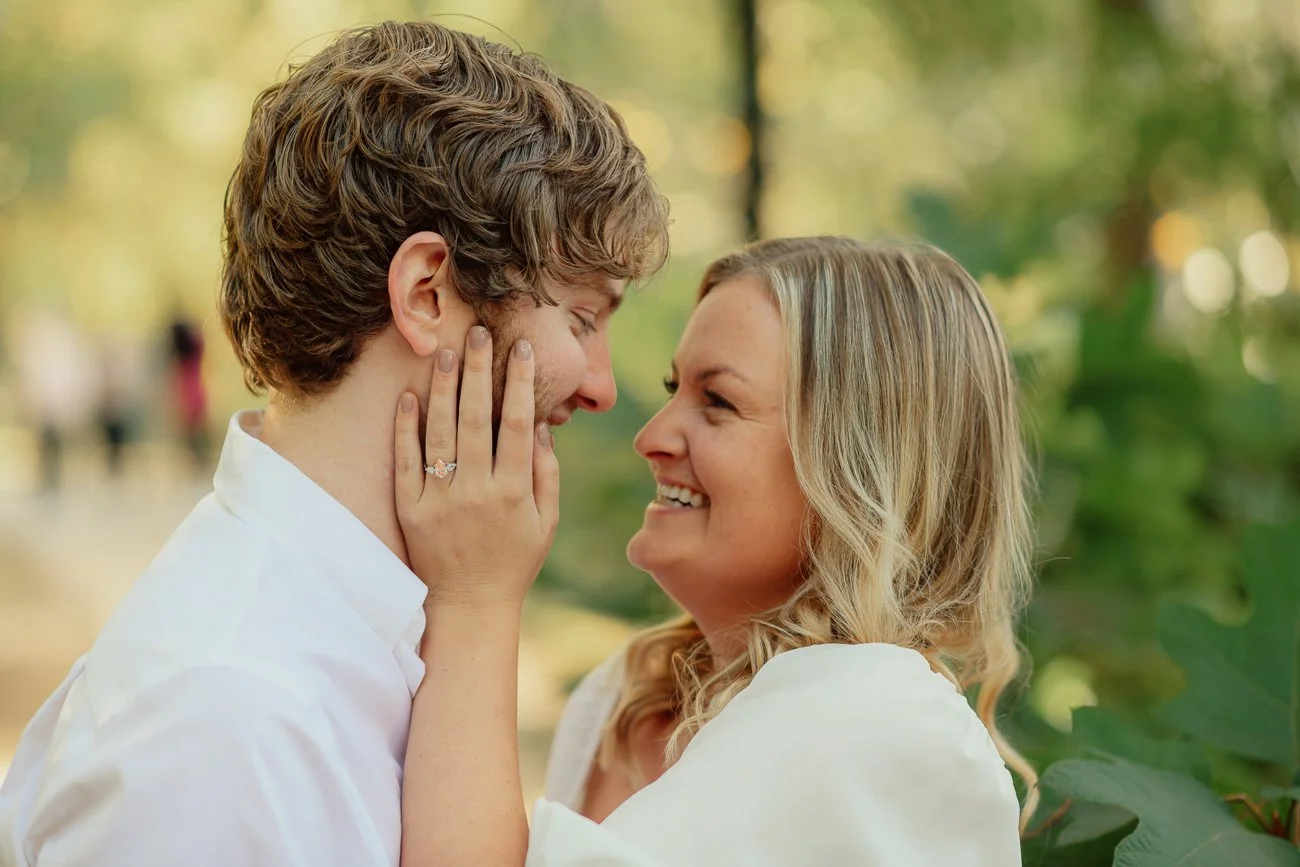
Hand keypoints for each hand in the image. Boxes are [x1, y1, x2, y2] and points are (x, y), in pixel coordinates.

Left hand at [394, 326, 559, 613]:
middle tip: (478, 333)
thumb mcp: (545, 521)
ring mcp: (439, 499)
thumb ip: (546, 472)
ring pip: (439, 431)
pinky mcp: (410, 509)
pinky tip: (410, 396)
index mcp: (513, 491)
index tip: (522, 350)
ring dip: (441, 387)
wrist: (468, 606)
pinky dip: (407, 426)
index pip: (517, 424)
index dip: (520, 383)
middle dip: (478, 370)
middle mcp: (476, 491)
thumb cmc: (515, 561)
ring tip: (444, 351)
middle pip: (475, 417)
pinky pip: (407, 460)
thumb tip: (540, 424)